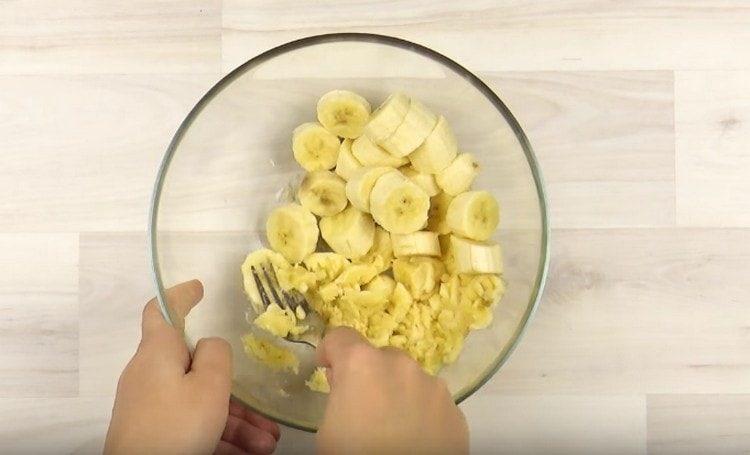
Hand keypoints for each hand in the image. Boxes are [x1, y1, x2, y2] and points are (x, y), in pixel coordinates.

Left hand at [104, 280, 279, 454]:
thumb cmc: (176, 427)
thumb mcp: (209, 386)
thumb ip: (216, 355)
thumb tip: (210, 345)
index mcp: (158, 352)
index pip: (162, 310)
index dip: (180, 296)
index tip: (199, 288)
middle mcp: (150, 375)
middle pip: (196, 372)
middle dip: (235, 394)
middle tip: (265, 415)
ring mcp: (149, 408)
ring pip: (200, 404)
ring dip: (236, 422)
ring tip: (266, 443)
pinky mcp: (152, 434)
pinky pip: (192, 426)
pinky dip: (220, 436)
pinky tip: (248, 452)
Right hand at [316, 327, 468, 454]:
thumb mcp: (327, 432)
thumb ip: (337, 396)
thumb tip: (346, 385)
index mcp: (363, 364)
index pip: (340, 336)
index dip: (330, 353)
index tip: (328, 371)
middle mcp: (402, 365)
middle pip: (379, 357)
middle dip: (368, 376)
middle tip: (360, 409)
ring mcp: (434, 387)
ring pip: (409, 379)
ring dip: (397, 394)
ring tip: (391, 429)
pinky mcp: (456, 411)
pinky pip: (432, 403)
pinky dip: (421, 414)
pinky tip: (415, 441)